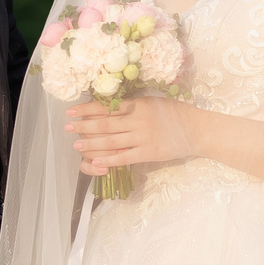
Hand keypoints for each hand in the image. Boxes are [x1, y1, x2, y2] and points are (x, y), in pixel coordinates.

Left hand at [67, 96, 200, 174]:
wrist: (196, 129)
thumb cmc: (175, 113)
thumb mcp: (153, 102)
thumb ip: (133, 105)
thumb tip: (109, 106)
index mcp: (138, 104)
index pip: (106, 107)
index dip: (87, 109)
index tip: (71, 111)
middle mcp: (138, 120)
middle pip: (104, 124)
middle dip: (83, 126)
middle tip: (67, 127)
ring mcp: (143, 137)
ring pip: (111, 141)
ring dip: (91, 143)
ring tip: (76, 145)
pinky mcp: (149, 153)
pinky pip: (125, 157)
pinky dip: (109, 160)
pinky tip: (96, 162)